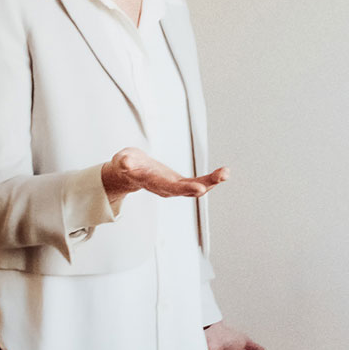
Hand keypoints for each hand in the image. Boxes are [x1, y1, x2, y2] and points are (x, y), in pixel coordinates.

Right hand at [102, 147, 227, 208]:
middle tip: (221, 177)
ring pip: (197, 187)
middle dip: (205, 184)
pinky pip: (199, 182)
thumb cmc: (127, 164)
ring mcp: (176, 187)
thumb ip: (125, 162)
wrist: (129, 172)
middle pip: (188, 189)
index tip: (200, 188)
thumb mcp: (122, 160)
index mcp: (153, 182)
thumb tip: (125, 163)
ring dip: (213, 182)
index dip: (185, 188)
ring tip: (226, 173)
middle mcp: (167, 188)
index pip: (171, 187)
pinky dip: (212, 179)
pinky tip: (223, 173)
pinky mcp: (181, 183)